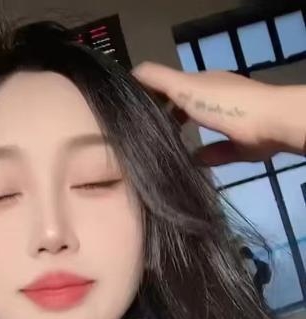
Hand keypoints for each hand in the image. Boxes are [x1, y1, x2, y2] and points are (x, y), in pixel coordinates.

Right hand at [132, 62, 305, 164]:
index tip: (134, 110)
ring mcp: (229, 122)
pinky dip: (201, 157)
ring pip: (200, 129)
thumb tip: (132, 73)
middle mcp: (215, 99)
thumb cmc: (222, 104)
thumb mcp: (183, 87)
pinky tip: (188, 164)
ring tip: (162, 150)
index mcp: (202, 82)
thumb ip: (158, 80)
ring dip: (182, 137)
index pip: (173, 85)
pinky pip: (215, 152)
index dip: (153, 94)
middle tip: (144, 134)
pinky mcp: (238, 145)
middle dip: (166, 117)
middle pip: (185, 106)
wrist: (267, 123)